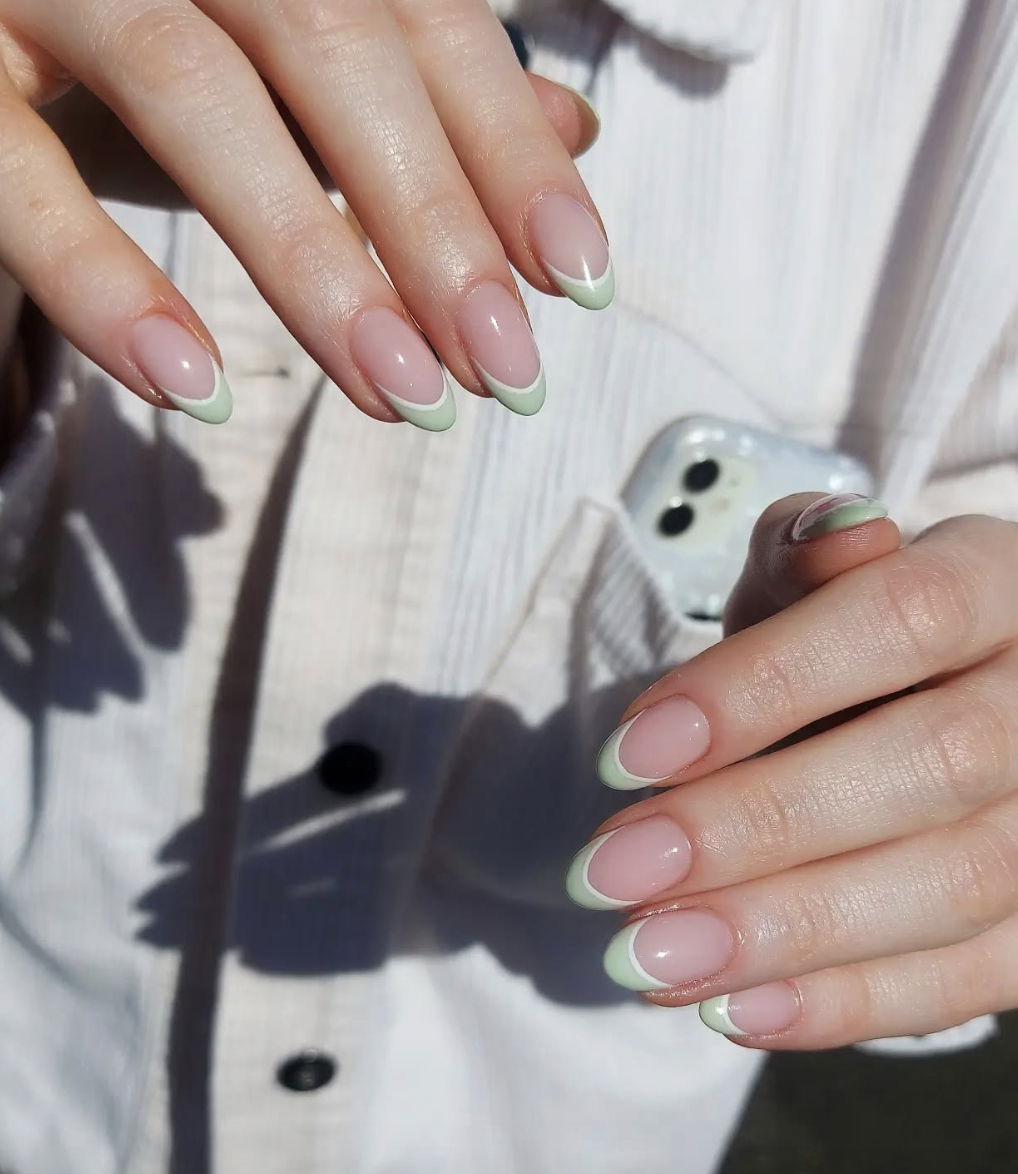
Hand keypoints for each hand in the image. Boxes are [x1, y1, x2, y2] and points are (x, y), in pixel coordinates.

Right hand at [0, 1, 604, 425]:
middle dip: (435, 222)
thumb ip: (417, 93)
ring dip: (315, 263)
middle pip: (333, 47)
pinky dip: (106, 283)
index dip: (507, 148)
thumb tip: (570, 132)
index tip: (575, 277)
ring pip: (194, 92)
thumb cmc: (135, 50)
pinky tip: (197, 390)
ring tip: (404, 395)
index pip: (421, 17)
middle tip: (505, 367)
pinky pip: (16, 175)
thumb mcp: (286, 68)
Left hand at [567, 493, 1017, 1047]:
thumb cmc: (847, 634)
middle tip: (613, 871)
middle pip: (935, 763)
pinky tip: (729, 1009)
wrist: (933, 699)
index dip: (764, 685)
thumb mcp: (810, 577)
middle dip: (756, 825)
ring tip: (647, 956)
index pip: (902, 619)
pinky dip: (847, 1004)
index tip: (628, 752)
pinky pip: (972, 979)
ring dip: (787, 933)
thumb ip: (805, 558)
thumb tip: (830, 539)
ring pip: (959, 884)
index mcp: (998, 585)